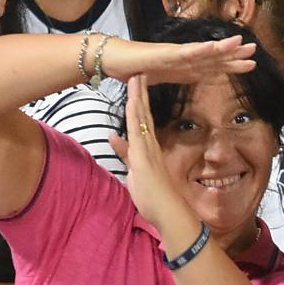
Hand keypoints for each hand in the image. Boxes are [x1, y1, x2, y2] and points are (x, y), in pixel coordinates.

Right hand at [102, 34, 255, 84]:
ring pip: (203, 51)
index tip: (252, 64)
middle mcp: (184, 56)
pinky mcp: (164, 54)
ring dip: (222, 47)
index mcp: (186, 65)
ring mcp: (175, 53)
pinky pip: (185, 52)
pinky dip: (200, 49)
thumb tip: (209, 78)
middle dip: (234, 54)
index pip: (214, 65)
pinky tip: (214, 47)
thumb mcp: (169, 77)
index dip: (232, 64)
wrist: (114, 61)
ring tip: (241, 43)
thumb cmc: (137, 69)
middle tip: (255, 50)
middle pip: (213, 56)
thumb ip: (188, 76)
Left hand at [108, 75, 191, 229]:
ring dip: (138, 97)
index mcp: (147, 149)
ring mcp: (148, 150)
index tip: (136, 83)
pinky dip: (136, 114)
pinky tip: (133, 101)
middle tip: (138, 71)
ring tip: (137, 76)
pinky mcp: (144, 156)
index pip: (141, 120)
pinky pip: (139, 130)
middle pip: (143, 114)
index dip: (138, 101)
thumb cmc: (154, 198)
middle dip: (139, 92)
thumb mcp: (134, 172)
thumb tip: (114, 137)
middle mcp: (149, 146)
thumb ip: (125, 154)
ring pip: (141, 118)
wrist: (169, 213)